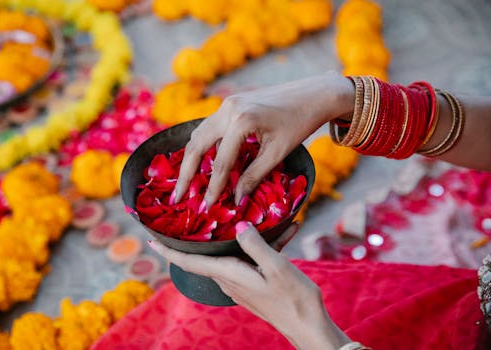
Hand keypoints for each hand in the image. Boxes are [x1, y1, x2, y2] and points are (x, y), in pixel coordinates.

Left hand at [149, 222, 350, 349]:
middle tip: (190, 215)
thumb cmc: (294, 300)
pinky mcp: (255, 284)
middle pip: (205, 257)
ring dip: (235, 237)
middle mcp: (231, 280)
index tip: (151, 239)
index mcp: (231, 275)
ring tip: (244, 215)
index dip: (169, 251)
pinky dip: (260, 246)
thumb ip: (255, 245)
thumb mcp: (276, 268)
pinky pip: (249, 259)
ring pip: (230, 254)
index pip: (190, 262)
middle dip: (197, 238)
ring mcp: (243, 283)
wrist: (309, 327)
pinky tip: (282, 233)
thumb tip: (238, 225)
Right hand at [174, 71, 354, 205]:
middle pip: (196, 145)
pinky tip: (202, 163)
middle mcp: (228, 109)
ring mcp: (227, 103)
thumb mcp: (277, 153)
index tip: (205, 207)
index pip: (221, 162)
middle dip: (185, 173)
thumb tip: (236, 199)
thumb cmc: (300, 123)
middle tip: (177, 197)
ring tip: (185, 183)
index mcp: (242, 121)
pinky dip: (203, 146)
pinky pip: (210, 127)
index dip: (212, 188)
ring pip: (199, 134)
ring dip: (191, 159)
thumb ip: (254, 176)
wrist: (314, 93)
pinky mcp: (231, 104)